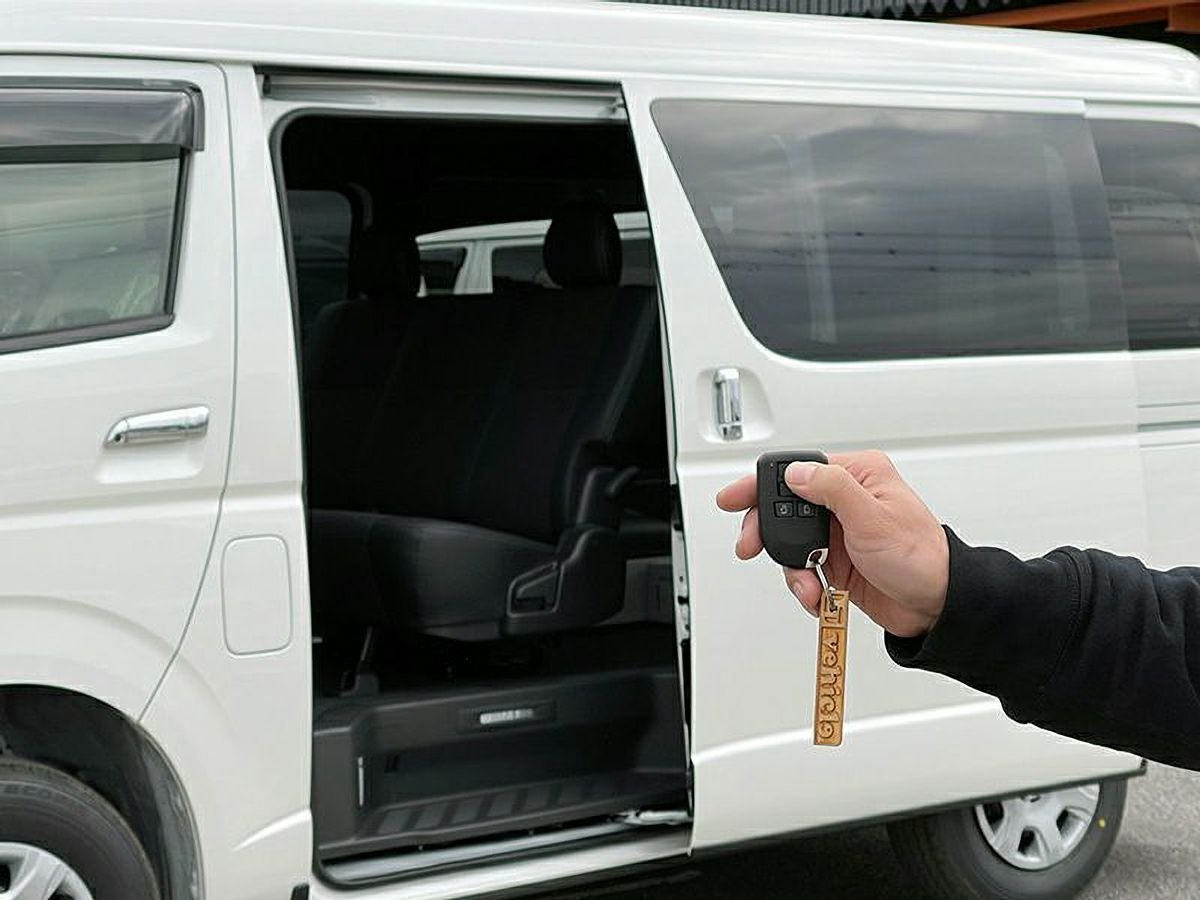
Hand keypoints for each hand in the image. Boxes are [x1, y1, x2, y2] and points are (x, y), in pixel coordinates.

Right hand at [715, 451, 948, 637]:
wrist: (936, 605)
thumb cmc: (920, 557)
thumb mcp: (873, 517)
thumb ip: (832, 489)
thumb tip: (797, 472)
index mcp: (857, 476)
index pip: (797, 471)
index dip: (760, 485)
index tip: (735, 498)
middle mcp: (845, 501)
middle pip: (784, 508)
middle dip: (766, 532)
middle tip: (750, 546)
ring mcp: (839, 532)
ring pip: (790, 543)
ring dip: (790, 567)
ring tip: (805, 582)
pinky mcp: (836, 560)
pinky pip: (802, 569)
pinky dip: (803, 584)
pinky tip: (815, 593)